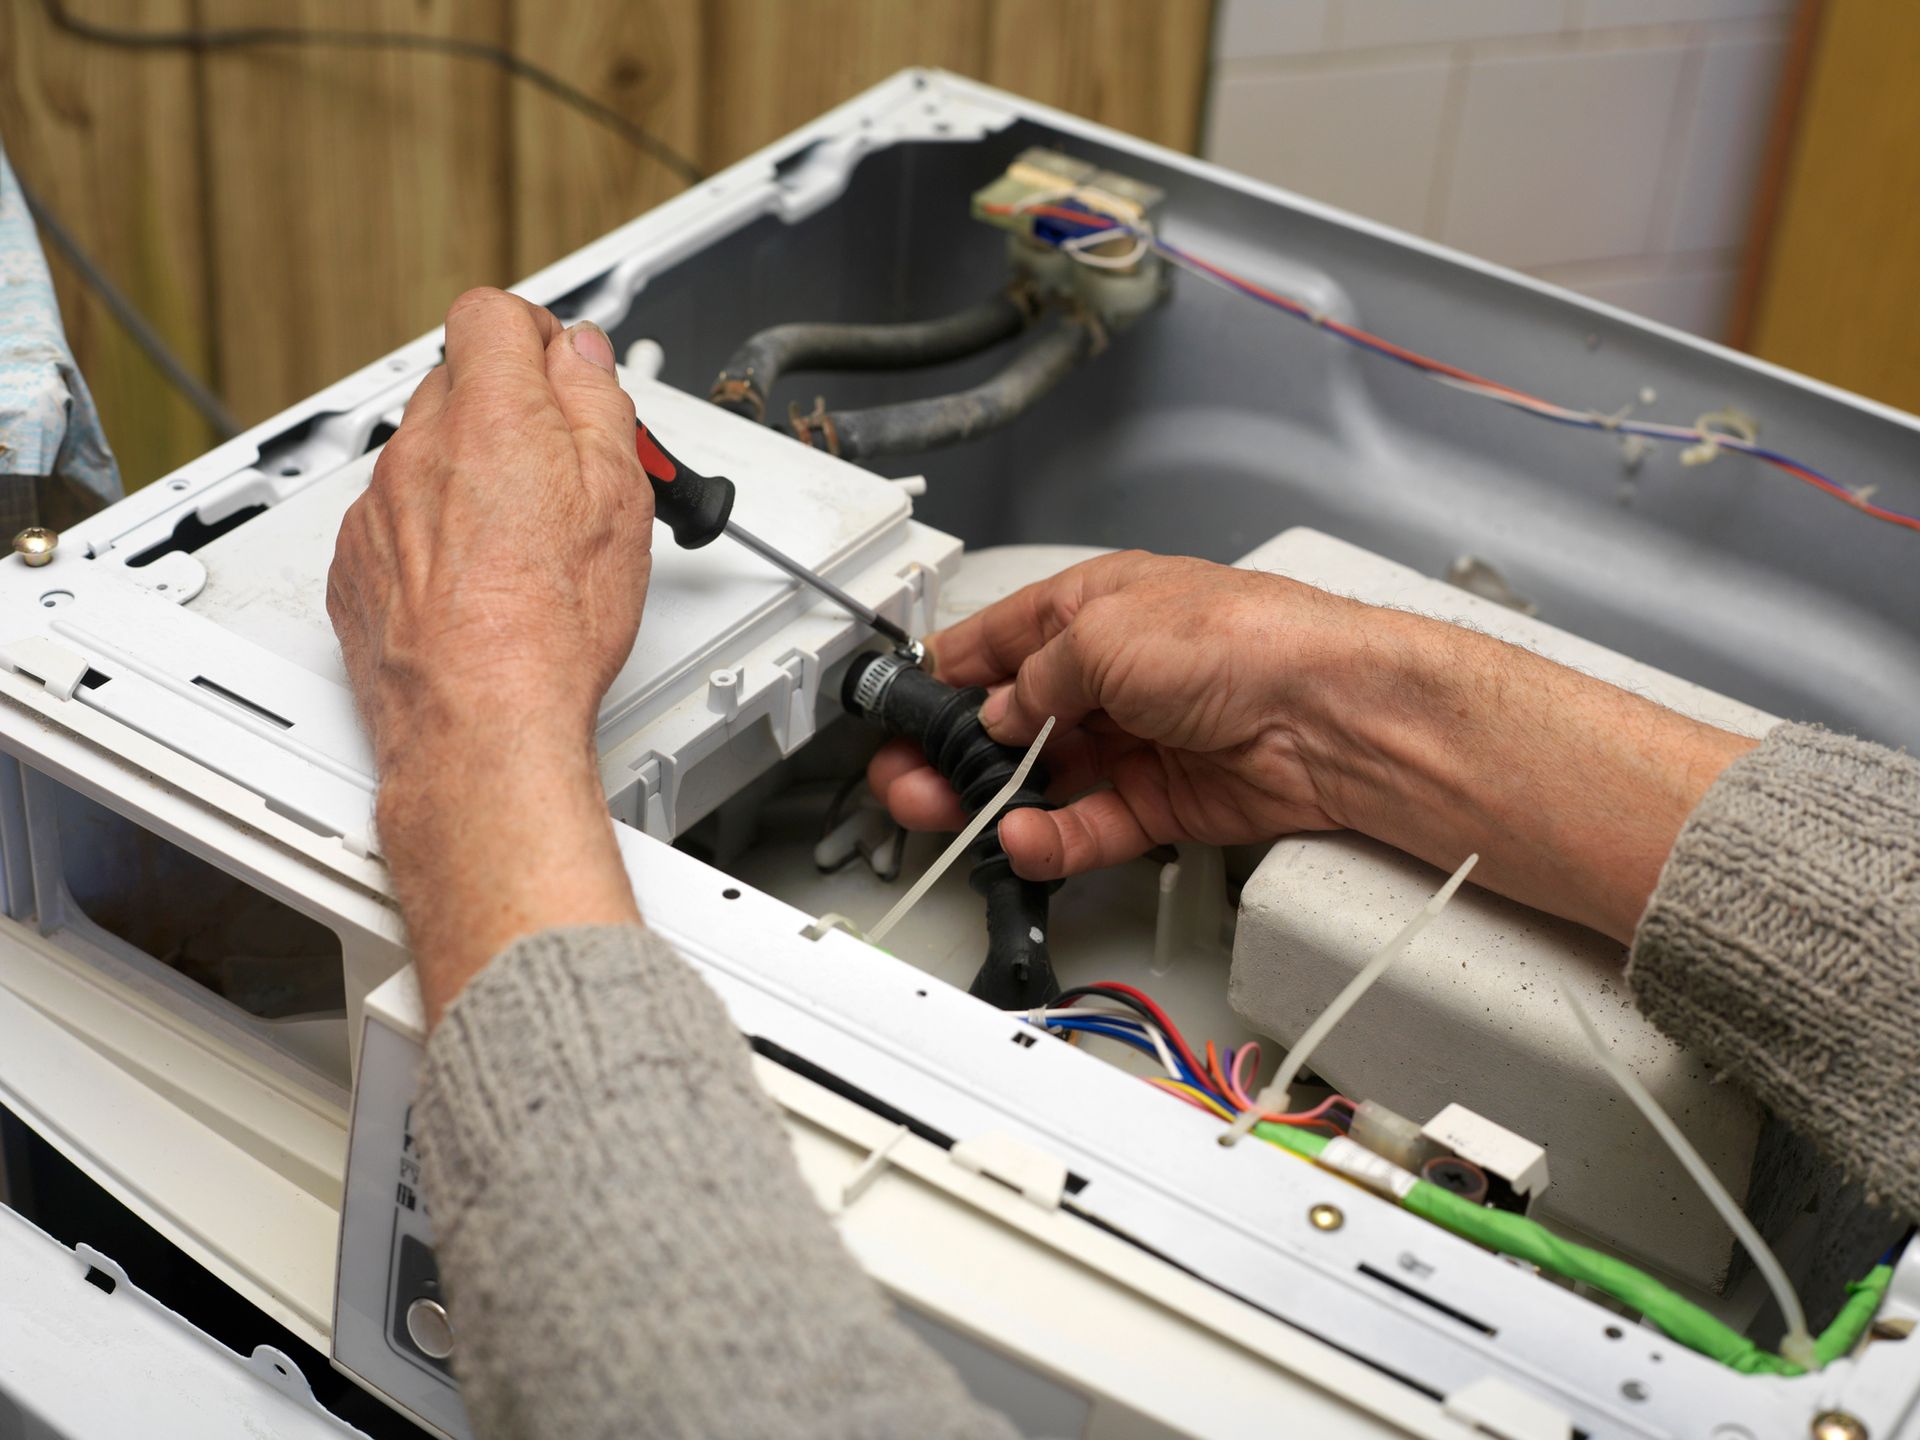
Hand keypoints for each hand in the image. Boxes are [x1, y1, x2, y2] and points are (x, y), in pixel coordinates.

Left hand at [328, 288, 649, 1020]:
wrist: (482, 723)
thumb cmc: (552, 627)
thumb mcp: (618, 496)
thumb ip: (597, 404)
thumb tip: (581, 359)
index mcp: (491, 416)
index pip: (492, 315)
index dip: (536, 337)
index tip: (563, 374)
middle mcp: (420, 450)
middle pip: (458, 384)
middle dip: (509, 412)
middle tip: (561, 466)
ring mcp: (379, 508)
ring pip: (426, 456)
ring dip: (470, 476)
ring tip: (524, 541)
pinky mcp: (358, 563)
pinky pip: (395, 519)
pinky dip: (433, 534)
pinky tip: (480, 582)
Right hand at [868, 551, 1755, 942]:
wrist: (1331, 712)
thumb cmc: (1242, 639)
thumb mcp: (1105, 634)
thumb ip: (1037, 677)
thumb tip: (999, 709)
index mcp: (1093, 610)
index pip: (996, 644)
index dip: (944, 678)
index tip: (898, 716)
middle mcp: (1113, 674)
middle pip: (1012, 719)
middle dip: (955, 751)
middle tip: (910, 784)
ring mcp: (1138, 739)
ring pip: (1045, 778)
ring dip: (996, 800)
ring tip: (952, 819)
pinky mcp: (1164, 801)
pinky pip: (1091, 825)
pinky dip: (1053, 837)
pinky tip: (1023, 840)